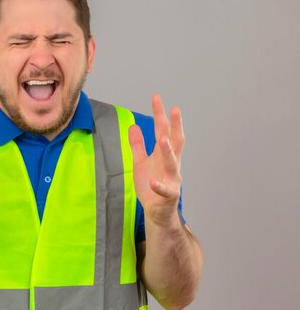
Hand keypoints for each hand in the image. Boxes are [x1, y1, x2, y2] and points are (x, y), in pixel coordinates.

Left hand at [128, 94, 184, 227]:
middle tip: (174, 109)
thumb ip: (137, 146)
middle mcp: (172, 164)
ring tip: (162, 139)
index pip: (163, 130)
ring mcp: (172, 180)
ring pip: (173, 163)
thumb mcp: (141, 163)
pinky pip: (165, 190)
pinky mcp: (169, 196)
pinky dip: (159, 185)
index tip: (156, 97)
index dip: (160, 114)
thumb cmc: (151, 186)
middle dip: (175, 126)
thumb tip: (134, 126)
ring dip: (168, 151)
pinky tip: (152, 180)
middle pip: (175, 142)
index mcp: (164, 155)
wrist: (157, 212)